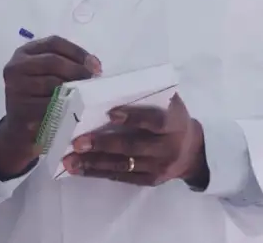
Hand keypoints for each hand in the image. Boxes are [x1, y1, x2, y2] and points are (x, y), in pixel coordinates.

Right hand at [0, 35, 101, 179]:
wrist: (21, 130)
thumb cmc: (40, 98)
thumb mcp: (49, 75)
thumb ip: (68, 64)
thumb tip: (94, 64)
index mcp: (24, 53)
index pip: (54, 42)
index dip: (77, 51)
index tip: (95, 65)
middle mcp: (15, 67)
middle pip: (53, 61)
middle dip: (78, 70)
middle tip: (93, 81)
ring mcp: (15, 89)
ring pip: (53, 83)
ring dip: (74, 89)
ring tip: (86, 95)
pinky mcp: (20, 110)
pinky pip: (49, 105)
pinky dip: (65, 107)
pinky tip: (74, 110)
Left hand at [62, 92, 208, 187]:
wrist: (192, 152)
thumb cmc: (174, 119)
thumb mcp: (170, 104)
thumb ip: (149, 96)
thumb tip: (110, 83)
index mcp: (175, 124)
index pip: (155, 121)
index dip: (134, 117)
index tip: (111, 113)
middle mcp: (167, 148)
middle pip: (133, 147)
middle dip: (103, 145)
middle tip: (77, 142)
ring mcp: (158, 167)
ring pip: (123, 166)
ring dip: (93, 163)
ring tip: (69, 160)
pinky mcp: (148, 180)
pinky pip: (121, 177)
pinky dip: (98, 172)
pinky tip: (79, 169)